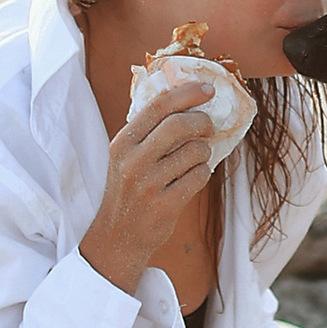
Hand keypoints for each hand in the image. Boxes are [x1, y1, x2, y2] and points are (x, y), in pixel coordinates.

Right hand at [80, 81, 226, 295]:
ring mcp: (148, 185)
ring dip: (203, 151)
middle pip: (178, 125)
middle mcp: (132, 162)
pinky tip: (192, 177)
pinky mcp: (165, 206)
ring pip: (194, 152)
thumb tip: (188, 98)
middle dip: (202, 121)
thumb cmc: (128, 190)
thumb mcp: (125, 157)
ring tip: (195, 158)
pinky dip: (202, 172)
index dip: (187, 94)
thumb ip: (148, 131)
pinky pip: (199, 177)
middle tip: (209, 125)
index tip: (208, 89)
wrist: (117, 237)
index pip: (157, 107)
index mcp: (122, 143)